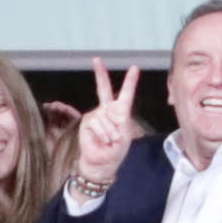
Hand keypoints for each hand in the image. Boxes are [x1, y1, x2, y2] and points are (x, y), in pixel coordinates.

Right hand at [71, 62, 141, 190]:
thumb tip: (109, 114)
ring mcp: (96, 115)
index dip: (130, 81)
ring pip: (105, 117)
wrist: (102, 163)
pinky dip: (103, 133)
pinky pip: (97, 123)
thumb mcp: (125, 136)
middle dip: (100, 73)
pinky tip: (104, 140)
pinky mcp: (87, 122)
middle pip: (103, 88)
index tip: (134, 67)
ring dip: (111, 132)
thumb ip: (120, 122)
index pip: (125, 94)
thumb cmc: (115, 150)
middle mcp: (107, 110)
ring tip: (111, 141)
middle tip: (96, 59)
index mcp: (120, 112)